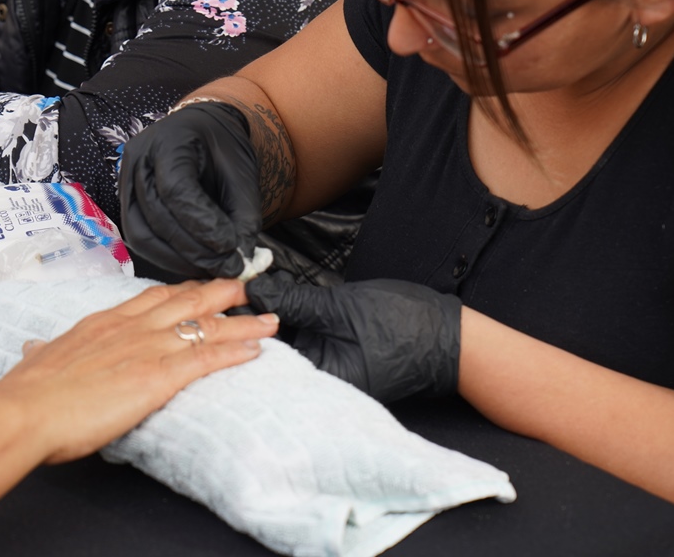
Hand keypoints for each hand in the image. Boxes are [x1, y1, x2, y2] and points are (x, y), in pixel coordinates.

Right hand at [0, 279, 278, 463]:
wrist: (26, 411)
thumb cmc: (28, 394)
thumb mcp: (34, 364)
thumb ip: (41, 354)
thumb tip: (32, 350)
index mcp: (102, 324)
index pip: (150, 299)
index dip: (179, 292)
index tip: (197, 288)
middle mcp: (130, 328)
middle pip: (186, 301)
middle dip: (219, 293)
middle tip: (243, 287)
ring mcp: (147, 348)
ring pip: (206, 326)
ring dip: (242, 322)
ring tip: (268, 318)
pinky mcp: (159, 376)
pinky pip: (207, 357)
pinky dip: (236, 351)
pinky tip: (256, 349)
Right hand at [119, 102, 261, 278]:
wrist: (203, 132)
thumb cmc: (223, 147)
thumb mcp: (243, 174)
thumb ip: (244, 216)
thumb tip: (241, 258)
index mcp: (169, 141)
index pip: (177, 190)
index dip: (203, 225)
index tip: (231, 247)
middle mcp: (139, 160)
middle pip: (157, 216)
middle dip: (194, 250)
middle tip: (227, 267)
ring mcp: (126, 181)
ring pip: (142, 234)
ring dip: (178, 260)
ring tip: (211, 268)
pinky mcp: (126, 202)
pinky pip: (140, 238)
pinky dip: (167, 257)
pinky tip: (193, 262)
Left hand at [245, 272, 461, 402]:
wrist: (446, 337)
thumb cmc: (400, 326)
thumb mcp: (340, 308)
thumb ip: (295, 302)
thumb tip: (255, 292)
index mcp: (316, 381)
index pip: (264, 355)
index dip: (242, 324)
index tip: (227, 295)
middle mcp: (317, 385)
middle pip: (270, 352)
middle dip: (252, 321)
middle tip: (234, 287)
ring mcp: (326, 373)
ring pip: (286, 344)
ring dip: (271, 317)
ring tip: (253, 288)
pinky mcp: (334, 359)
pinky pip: (303, 342)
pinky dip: (291, 322)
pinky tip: (279, 297)